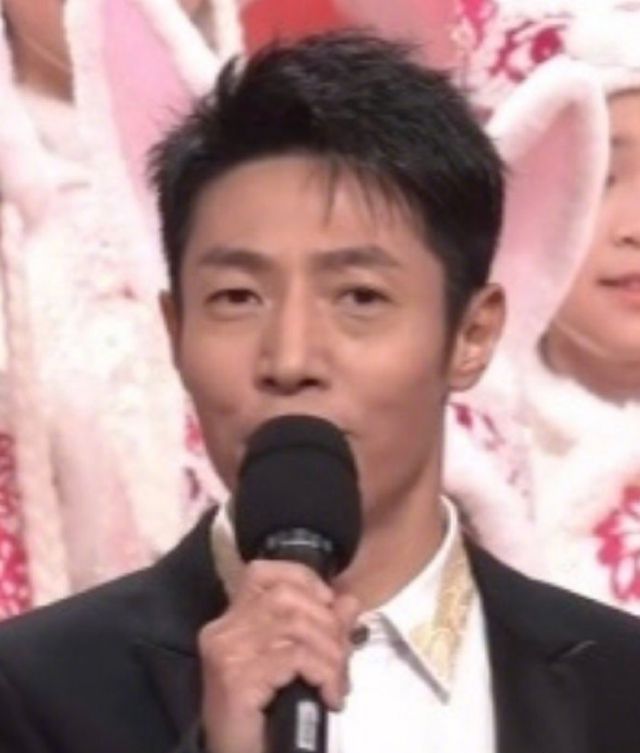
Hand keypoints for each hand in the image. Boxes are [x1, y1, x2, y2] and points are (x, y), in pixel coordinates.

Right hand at [198, 561, 360, 752]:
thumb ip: (321, 628)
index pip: (261, 572)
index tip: (329, 601)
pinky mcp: (236, 678)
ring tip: (339, 680)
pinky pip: (294, 658)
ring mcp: (227, 652)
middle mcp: (223, 629)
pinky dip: (323, 673)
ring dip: (330, 653)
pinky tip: (330, 695)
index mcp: (230, 619)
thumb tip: (350, 601)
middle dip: (327, 622)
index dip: (301, 578)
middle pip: (286, 597)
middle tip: (344, 655)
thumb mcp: (295, 664)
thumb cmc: (263, 715)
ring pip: (295, 627)